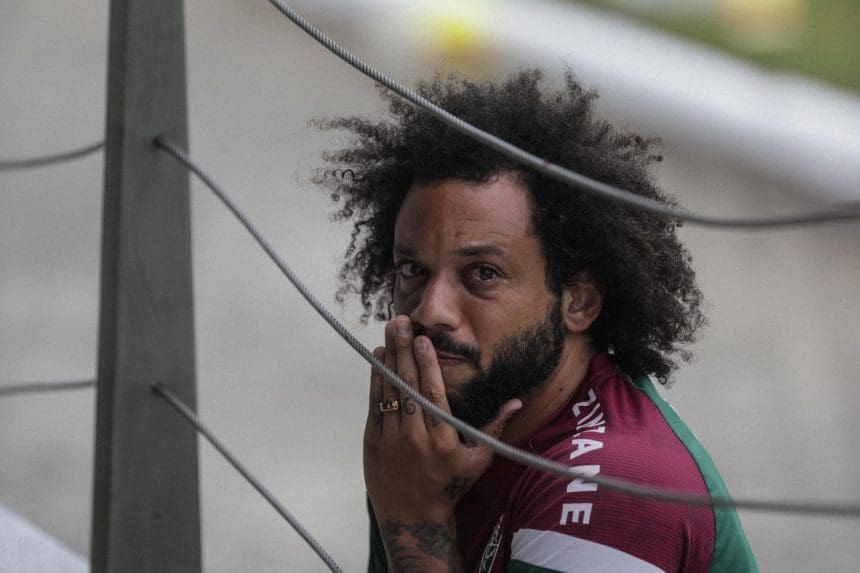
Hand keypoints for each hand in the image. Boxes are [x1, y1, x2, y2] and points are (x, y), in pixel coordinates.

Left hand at [363, 315, 520, 570]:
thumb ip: (494, 427)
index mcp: (443, 441)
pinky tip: (379, 357)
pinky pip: (375, 404)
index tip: (423, 340)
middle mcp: (415, 439)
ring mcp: (391, 441)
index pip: (434, 395)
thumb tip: (516, 401)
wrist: (413, 517)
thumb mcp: (479, 460)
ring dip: (388, 359)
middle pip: (408, 386)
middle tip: (401, 321)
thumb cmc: (451, 485)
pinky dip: (377, 379)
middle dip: (404, 351)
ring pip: (388, 392)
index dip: (427, 365)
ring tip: (389, 331)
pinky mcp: (373, 443)